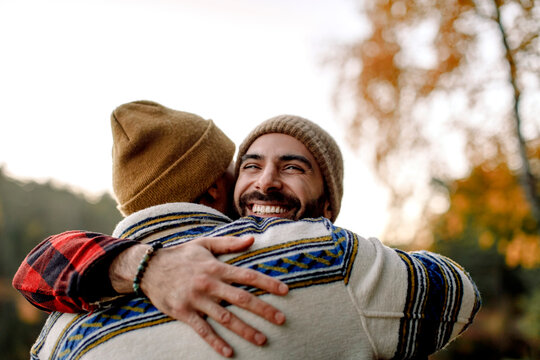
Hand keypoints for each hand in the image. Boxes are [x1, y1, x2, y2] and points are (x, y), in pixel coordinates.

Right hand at [110, 236, 288, 357]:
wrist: (148, 268)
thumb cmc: (180, 255)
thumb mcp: (204, 244)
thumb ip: (229, 243)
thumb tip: (252, 240)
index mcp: (216, 267)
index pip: (247, 275)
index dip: (267, 283)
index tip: (285, 291)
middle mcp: (209, 283)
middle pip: (241, 298)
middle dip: (263, 309)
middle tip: (281, 319)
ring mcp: (196, 300)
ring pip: (225, 318)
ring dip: (245, 330)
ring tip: (262, 339)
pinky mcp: (184, 313)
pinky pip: (203, 330)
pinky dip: (216, 342)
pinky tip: (230, 352)